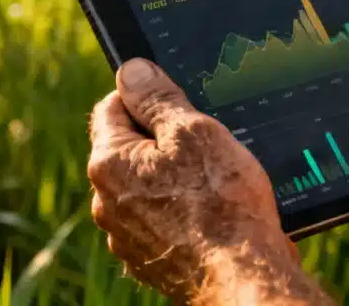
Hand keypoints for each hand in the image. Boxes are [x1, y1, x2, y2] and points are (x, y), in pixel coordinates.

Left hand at [87, 59, 330, 304]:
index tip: (177, 100)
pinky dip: (179, 211)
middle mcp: (105, 201)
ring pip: (145, 186)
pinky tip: (210, 212)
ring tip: (212, 181)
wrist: (243, 277)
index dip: (145, 95)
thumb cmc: (221, 201)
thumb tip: (131, 70)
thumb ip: (156, 97)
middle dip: (160, 139)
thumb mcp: (193, 131)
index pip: (112, 106)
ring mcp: (125, 235)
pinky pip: (159, 220)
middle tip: (203, 142)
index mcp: (108, 162)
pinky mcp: (148, 259)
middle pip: (128, 148)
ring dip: (171, 177)